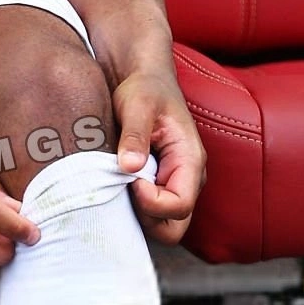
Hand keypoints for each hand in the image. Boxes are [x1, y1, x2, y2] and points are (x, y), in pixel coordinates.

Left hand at [113, 68, 205, 243]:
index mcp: (190, 160)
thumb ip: (135, 135)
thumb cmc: (144, 87)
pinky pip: (148, 211)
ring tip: (116, 183)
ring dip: (136, 213)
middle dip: (146, 218)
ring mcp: (173, 183)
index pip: (180, 206)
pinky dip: (130, 207)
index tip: (129, 179)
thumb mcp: (138, 103)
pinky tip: (113, 184)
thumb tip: (129, 167)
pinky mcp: (157, 184)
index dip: (152, 203)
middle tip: (121, 189)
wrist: (142, 77)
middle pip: (174, 227)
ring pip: (160, 224)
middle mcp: (186, 178)